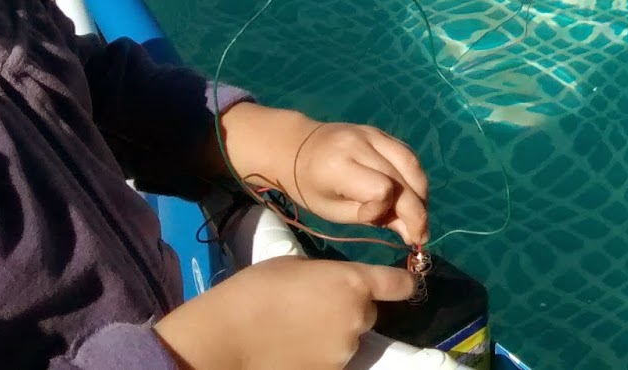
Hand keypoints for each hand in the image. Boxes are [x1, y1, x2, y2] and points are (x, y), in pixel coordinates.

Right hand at [154, 256, 414, 369]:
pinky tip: (293, 349)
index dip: (401, 283)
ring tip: (298, 331)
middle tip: (316, 309)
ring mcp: (345, 351)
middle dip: (350, 310)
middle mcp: (358, 318)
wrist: (226, 337)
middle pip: (367, 313)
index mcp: (354, 283)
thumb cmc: (256, 290)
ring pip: (349, 339)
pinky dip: (319, 355)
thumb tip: (338, 284)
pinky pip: (332, 360)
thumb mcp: (298, 266)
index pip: (400, 285)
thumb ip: (329, 275)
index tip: (400, 285)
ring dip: (333, 335)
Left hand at [292, 122, 430, 245]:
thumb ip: (372, 219)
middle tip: (419, 236)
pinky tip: (412, 195)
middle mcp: (361, 145)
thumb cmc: (308, 186)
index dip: (383, 210)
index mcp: (340, 166)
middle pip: (402, 179)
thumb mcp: (332, 210)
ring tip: (418, 216)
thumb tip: (410, 232)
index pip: (381, 189)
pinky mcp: (381, 133)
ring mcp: (374, 134)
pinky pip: (408, 155)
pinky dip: (415, 177)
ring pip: (412, 164)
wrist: (295, 146)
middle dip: (416, 211)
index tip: (375, 223)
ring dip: (421, 194)